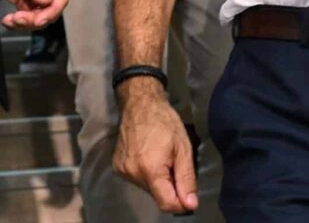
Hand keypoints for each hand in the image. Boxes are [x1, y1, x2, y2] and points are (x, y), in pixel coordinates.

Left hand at [0, 0, 67, 29]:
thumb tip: (47, 0)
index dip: (52, 11)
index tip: (38, 20)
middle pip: (50, 10)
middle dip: (36, 19)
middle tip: (19, 19)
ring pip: (39, 16)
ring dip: (26, 23)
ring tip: (11, 20)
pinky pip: (26, 16)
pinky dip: (18, 22)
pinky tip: (8, 21)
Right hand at [114, 78, 197, 213]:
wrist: (140, 103)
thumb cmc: (165, 122)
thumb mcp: (183, 149)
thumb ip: (187, 179)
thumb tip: (191, 205)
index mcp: (150, 169)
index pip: (166, 203)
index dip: (181, 202)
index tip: (187, 192)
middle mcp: (132, 173)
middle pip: (157, 196)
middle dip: (169, 187)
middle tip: (173, 164)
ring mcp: (122, 170)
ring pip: (148, 188)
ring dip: (158, 180)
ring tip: (161, 157)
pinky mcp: (117, 166)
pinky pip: (137, 179)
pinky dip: (146, 173)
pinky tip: (149, 156)